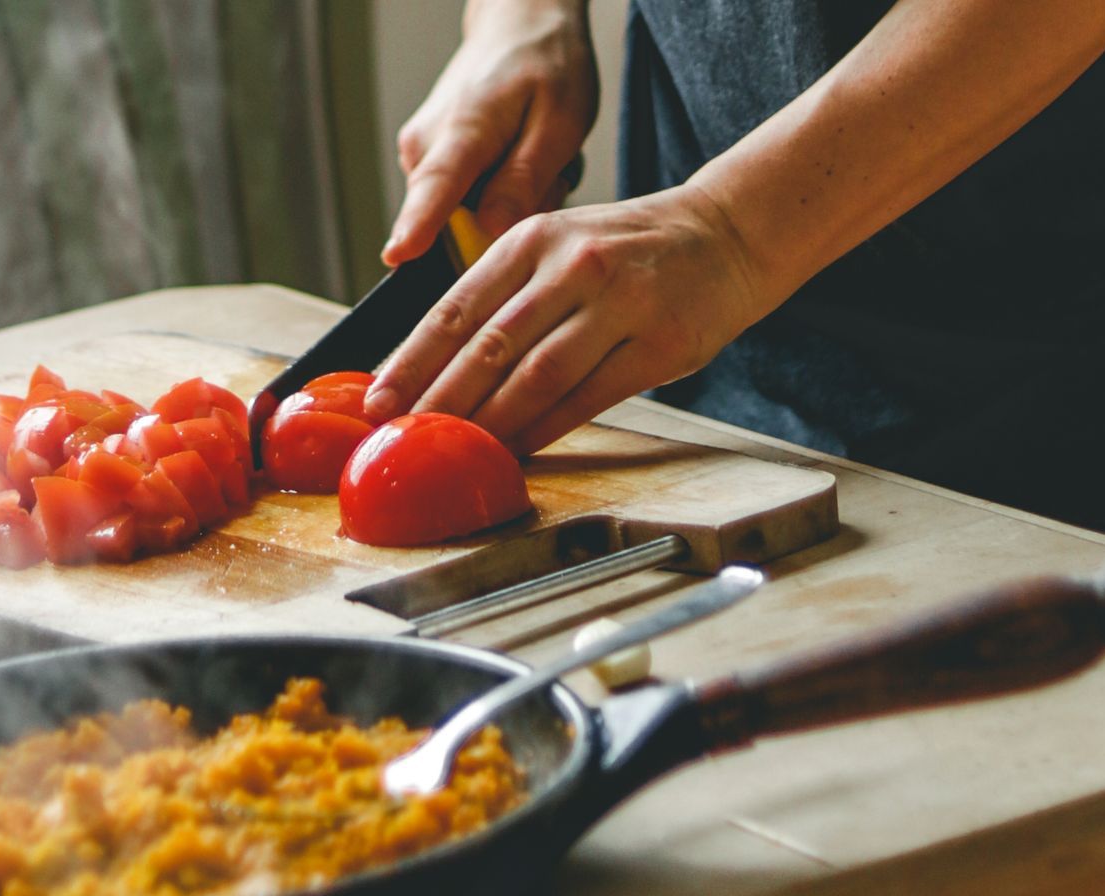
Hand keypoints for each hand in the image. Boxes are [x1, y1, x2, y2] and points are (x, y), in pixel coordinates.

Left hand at [364, 186, 770, 453]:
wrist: (726, 233)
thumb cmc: (626, 251)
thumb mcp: (558, 246)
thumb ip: (504, 294)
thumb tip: (433, 365)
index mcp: (533, 240)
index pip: (456, 308)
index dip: (411, 360)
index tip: (377, 400)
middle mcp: (572, 266)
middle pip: (489, 347)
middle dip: (439, 401)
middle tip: (404, 438)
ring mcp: (619, 304)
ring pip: (536, 377)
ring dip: (490, 423)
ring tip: (454, 453)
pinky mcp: (657, 345)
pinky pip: (587, 398)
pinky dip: (545, 429)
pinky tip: (517, 451)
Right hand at [383, 0, 597, 266]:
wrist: (519, 27)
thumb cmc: (545, 64)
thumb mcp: (561, 121)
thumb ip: (525, 179)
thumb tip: (491, 229)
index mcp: (463, 129)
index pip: (435, 187)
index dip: (418, 227)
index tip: (397, 257)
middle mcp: (425, 146)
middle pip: (459, 223)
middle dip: (509, 215)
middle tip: (548, 171)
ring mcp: (419, 155)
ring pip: (465, 215)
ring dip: (508, 200)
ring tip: (533, 156)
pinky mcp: (424, 163)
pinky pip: (463, 202)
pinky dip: (498, 189)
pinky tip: (516, 158)